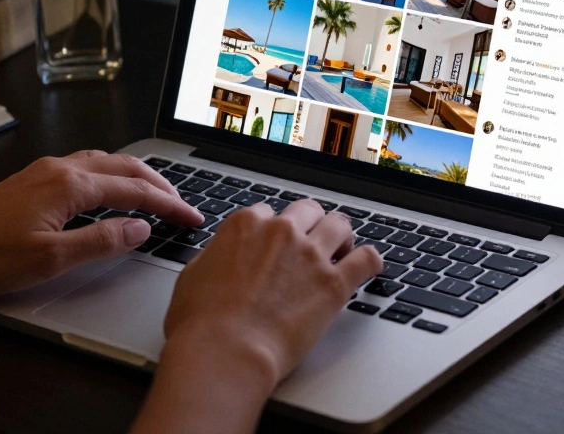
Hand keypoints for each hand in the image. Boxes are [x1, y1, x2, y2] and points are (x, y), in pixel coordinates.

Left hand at [0, 151, 203, 300]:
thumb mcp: (52, 259)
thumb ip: (102, 241)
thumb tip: (140, 229)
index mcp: (69, 185)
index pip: (135, 190)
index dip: (169, 204)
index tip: (192, 217)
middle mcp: (58, 169)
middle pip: (124, 167)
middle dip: (159, 184)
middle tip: (183, 204)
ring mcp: (43, 171)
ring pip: (103, 163)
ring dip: (134, 176)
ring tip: (155, 194)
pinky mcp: (30, 180)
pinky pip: (84, 167)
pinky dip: (110, 176)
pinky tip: (109, 191)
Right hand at [131, 200, 382, 433]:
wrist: (226, 352)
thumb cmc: (201, 324)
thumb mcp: (192, 277)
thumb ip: (214, 257)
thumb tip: (219, 257)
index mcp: (246, 225)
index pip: (268, 212)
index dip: (273, 229)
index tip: (276, 244)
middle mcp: (281, 231)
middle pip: (307, 211)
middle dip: (311, 224)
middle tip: (313, 241)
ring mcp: (310, 255)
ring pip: (340, 225)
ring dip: (342, 235)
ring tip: (343, 249)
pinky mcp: (334, 283)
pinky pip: (367, 259)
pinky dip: (371, 260)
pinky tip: (368, 267)